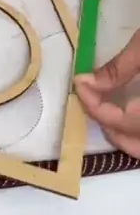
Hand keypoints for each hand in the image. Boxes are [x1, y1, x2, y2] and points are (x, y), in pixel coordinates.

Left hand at [75, 30, 139, 156]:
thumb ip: (118, 69)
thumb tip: (87, 82)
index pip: (122, 121)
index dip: (96, 106)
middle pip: (135, 145)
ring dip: (125, 135)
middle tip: (90, 98)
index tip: (80, 84)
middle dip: (110, 127)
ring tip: (107, 107)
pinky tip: (129, 111)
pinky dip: (137, 133)